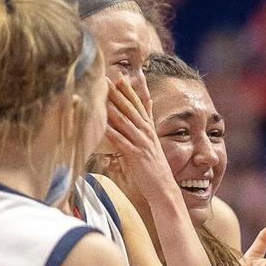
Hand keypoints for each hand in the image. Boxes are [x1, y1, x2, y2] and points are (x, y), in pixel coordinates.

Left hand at [103, 78, 172, 197]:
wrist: (164, 189)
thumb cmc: (155, 170)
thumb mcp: (153, 144)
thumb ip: (148, 125)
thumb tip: (148, 106)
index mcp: (149, 130)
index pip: (140, 106)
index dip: (130, 90)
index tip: (121, 76)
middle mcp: (147, 134)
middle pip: (131, 109)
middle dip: (119, 92)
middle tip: (108, 77)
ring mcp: (142, 144)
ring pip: (125, 121)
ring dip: (112, 106)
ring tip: (102, 94)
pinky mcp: (136, 156)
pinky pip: (120, 140)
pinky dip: (110, 131)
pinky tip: (100, 123)